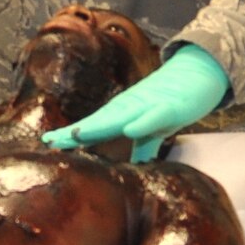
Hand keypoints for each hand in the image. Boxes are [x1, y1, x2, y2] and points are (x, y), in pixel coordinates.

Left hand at [42, 44, 228, 162]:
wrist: (197, 75)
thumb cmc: (171, 102)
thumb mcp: (154, 130)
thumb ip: (143, 147)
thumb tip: (135, 169)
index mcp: (123, 116)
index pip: (92, 128)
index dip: (70, 136)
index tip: (46, 143)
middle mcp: (128, 109)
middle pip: (97, 122)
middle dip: (73, 132)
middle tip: (50, 141)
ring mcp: (147, 106)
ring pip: (120, 117)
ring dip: (99, 126)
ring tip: (77, 134)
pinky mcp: (169, 107)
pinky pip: (154, 116)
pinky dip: (142, 123)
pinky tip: (129, 129)